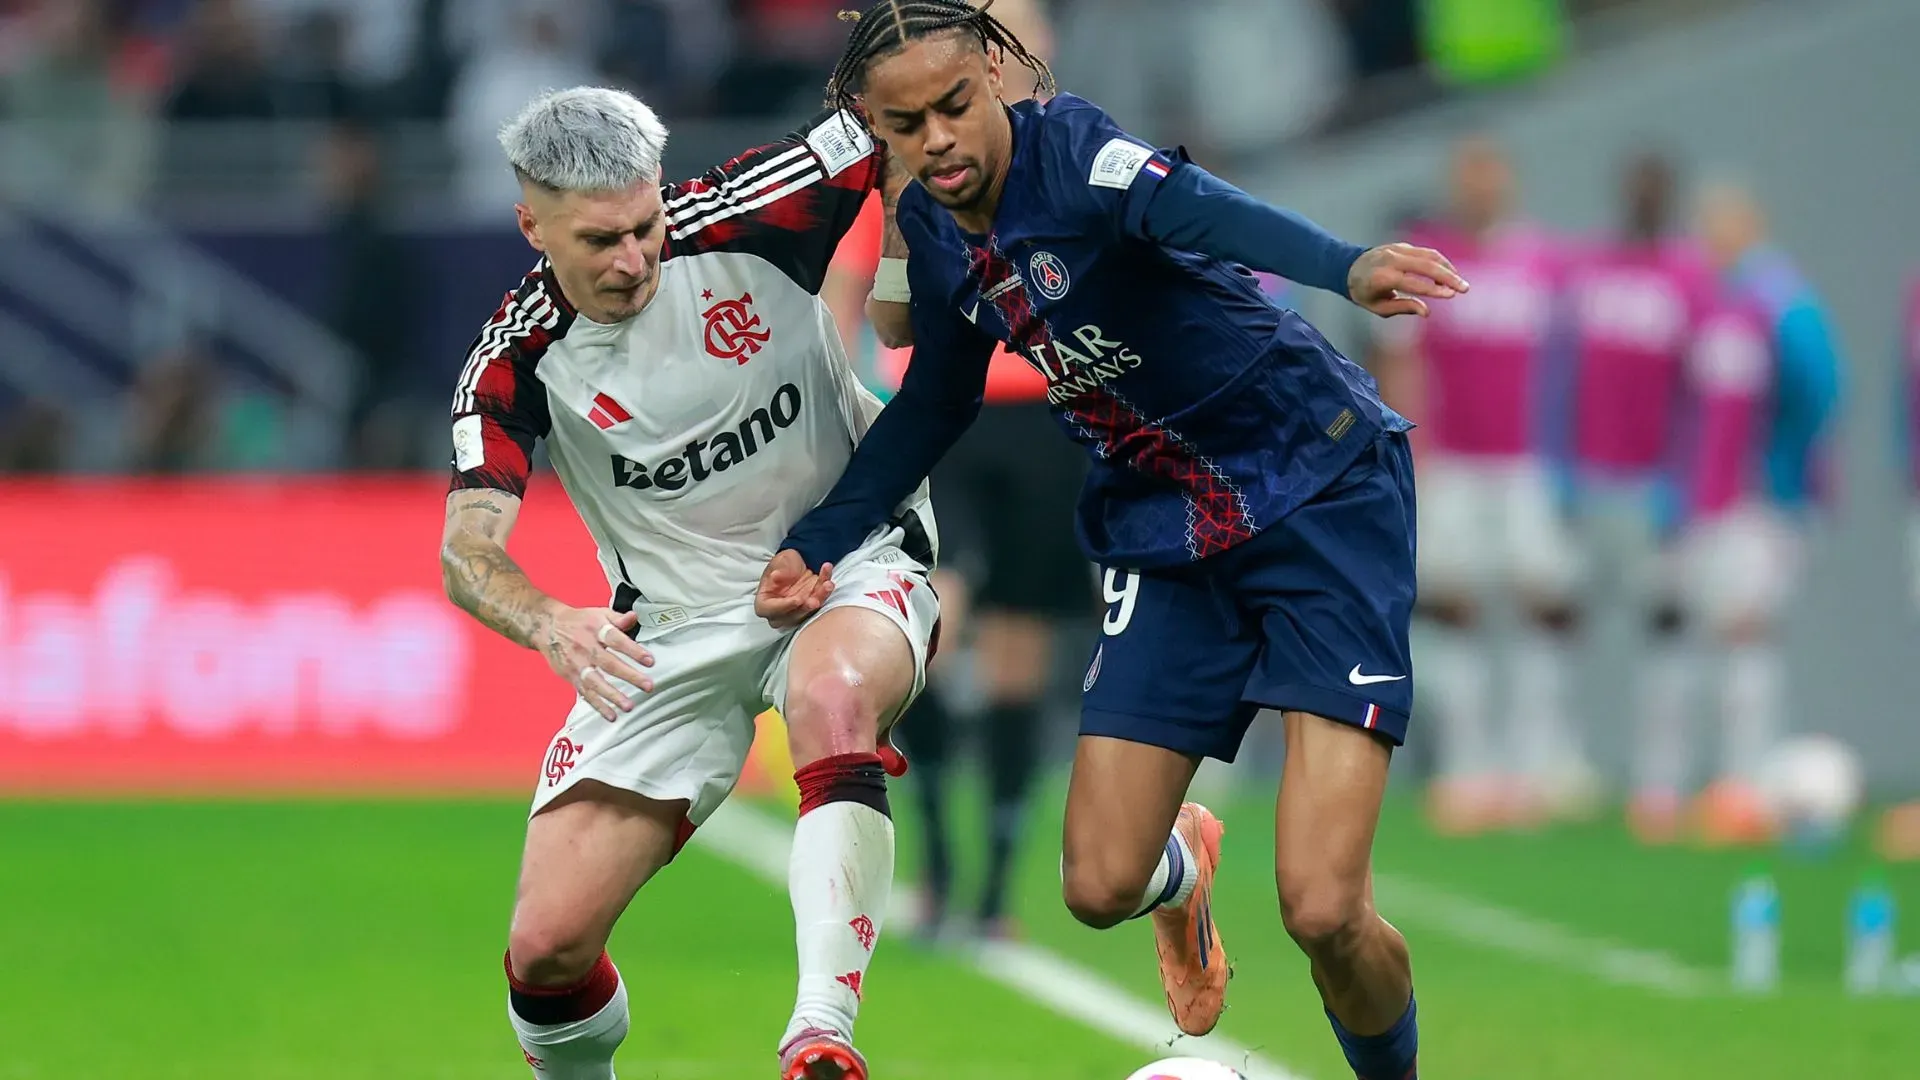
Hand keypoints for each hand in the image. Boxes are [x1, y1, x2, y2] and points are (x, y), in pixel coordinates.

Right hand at [535, 606, 655, 720]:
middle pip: (608, 663)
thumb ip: (618, 618)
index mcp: (595, 629)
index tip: (650, 660)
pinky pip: (585, 693)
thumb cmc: (579, 621)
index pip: (616, 639)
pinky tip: (611, 715)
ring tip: (629, 706)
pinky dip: (598, 705)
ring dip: (613, 695)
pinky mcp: (571, 676)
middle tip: (647, 685)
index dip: (633, 650)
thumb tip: (634, 617)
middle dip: (629, 676)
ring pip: (595, 682)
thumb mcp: (599, 614)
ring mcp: (577, 664)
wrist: (547, 627)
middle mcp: (586, 647)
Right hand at [756, 549, 834, 629]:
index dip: (783, 607)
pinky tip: (827, 572)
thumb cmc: (782, 565)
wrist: (796, 563)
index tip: (796, 600)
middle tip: (814, 601)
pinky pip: (821, 598)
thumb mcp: (779, 561)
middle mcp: (781, 610)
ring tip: (827, 584)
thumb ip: (778, 569)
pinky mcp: (813, 604)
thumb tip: (776, 577)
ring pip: (810, 609)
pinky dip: (826, 587)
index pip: (769, 609)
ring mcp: (798, 609)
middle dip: (806, 607)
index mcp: (765, 602)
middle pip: (792, 615)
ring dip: (820, 597)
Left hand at [1347, 242, 1469, 317]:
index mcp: (1382, 278)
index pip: (1414, 283)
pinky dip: (1440, 261)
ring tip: (1459, 282)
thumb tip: (1427, 312)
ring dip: (1448, 268)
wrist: (1347, 268)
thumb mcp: (1378, 307)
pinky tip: (1449, 273)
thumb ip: (1403, 307)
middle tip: (1464, 289)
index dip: (1434, 290)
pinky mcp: (1402, 246)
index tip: (1451, 295)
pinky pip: (1425, 252)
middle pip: (1426, 266)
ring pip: (1429, 255)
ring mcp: (1396, 250)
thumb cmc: (1364, 293)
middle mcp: (1391, 260)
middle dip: (1448, 277)